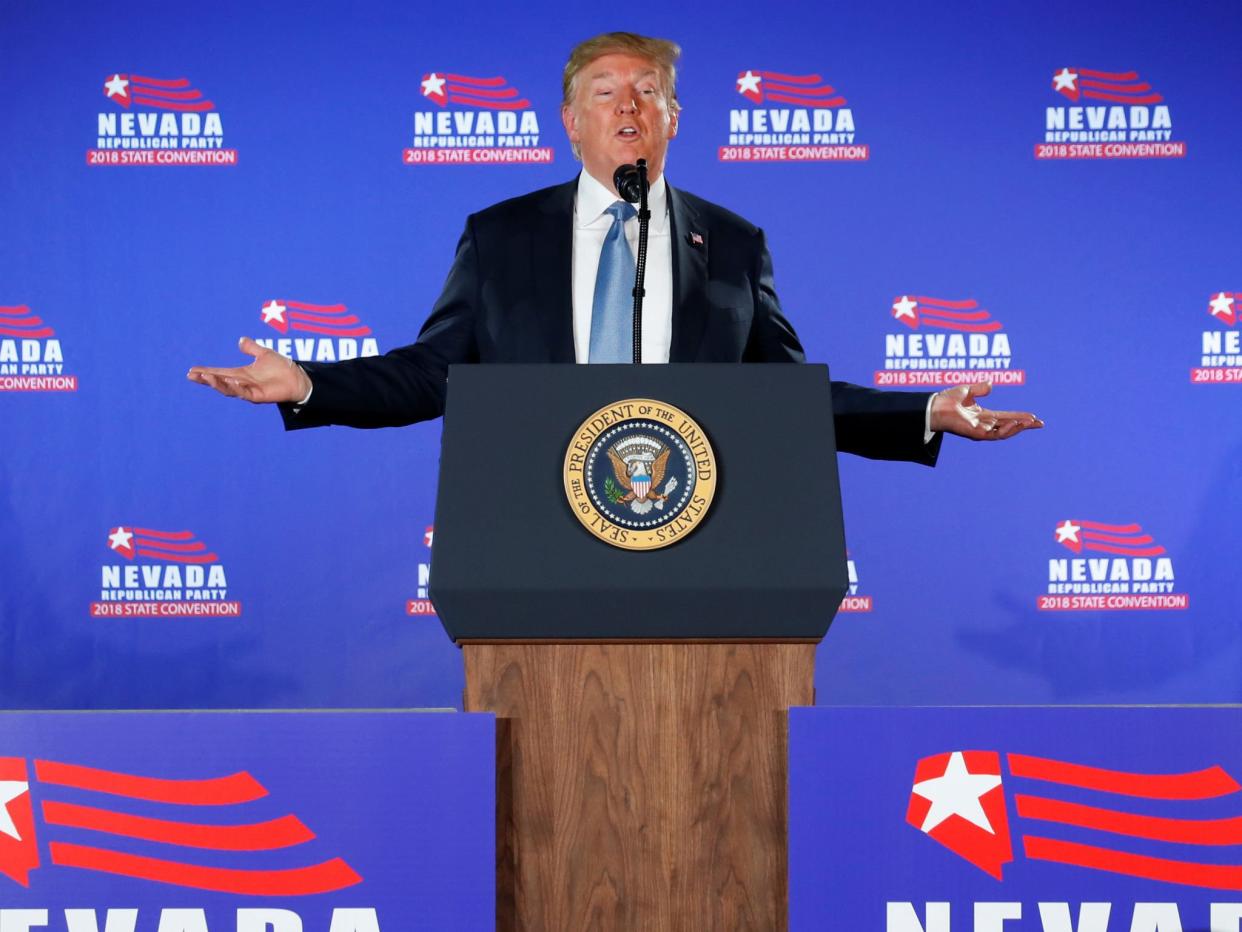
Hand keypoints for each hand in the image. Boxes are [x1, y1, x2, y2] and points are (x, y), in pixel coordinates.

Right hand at [186, 336, 311, 403]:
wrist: (298, 379)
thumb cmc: (282, 368)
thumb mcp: (264, 354)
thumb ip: (252, 348)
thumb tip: (240, 340)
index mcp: (241, 374)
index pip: (219, 373)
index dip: (206, 372)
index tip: (191, 370)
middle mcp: (242, 383)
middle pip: (219, 382)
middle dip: (205, 379)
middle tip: (191, 375)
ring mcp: (249, 391)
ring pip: (229, 389)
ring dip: (217, 384)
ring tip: (206, 377)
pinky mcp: (258, 396)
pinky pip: (244, 393)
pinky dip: (236, 387)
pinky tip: (229, 380)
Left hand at [929, 382, 1043, 440]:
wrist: (936, 406)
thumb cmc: (947, 399)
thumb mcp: (967, 390)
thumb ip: (980, 388)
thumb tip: (991, 385)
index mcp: (982, 415)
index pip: (1005, 417)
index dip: (1019, 416)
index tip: (1033, 416)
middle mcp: (983, 424)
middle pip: (1009, 426)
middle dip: (1024, 425)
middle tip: (1040, 423)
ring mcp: (980, 430)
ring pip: (1004, 432)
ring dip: (1018, 428)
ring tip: (1030, 422)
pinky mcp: (976, 434)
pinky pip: (995, 434)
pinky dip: (1006, 430)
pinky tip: (1015, 424)